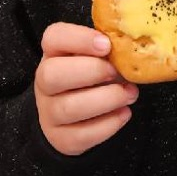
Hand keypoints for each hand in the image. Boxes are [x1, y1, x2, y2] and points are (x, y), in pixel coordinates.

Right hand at [34, 22, 137, 155]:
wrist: (73, 117)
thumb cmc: (90, 78)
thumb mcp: (94, 57)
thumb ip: (107, 49)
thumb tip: (132, 48)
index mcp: (53, 53)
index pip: (53, 37)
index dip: (79, 39)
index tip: (107, 45)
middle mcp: (44, 82)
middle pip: (52, 74)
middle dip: (92, 71)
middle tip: (118, 72)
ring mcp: (49, 112)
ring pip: (69, 107)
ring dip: (107, 99)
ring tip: (130, 93)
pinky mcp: (61, 138)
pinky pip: (82, 134)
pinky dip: (109, 123)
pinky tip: (124, 112)